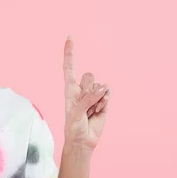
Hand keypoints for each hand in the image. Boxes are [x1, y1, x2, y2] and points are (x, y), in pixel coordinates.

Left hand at [62, 35, 109, 150]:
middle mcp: (81, 89)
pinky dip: (104, 102)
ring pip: (99, 85)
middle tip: (85, 105)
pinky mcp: (104, 101)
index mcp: (70, 89)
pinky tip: (98, 111)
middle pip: (89, 75)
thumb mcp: (76, 112)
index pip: (69, 67)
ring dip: (96, 99)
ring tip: (90, 111)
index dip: (69, 52)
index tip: (70, 37)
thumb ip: (88, 99)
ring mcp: (93, 94)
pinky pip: (107, 94)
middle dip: (89, 89)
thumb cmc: (74, 127)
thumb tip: (103, 88)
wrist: (83, 140)